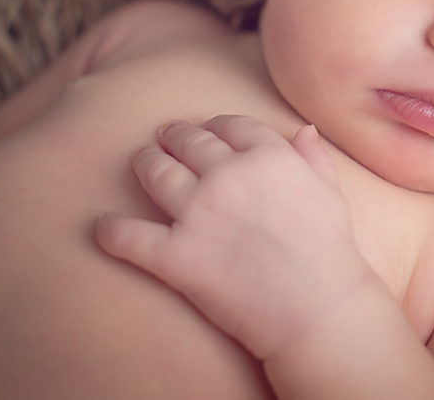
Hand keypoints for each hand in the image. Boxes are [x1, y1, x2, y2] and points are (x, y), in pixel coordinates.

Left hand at [96, 115, 374, 360]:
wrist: (317, 308)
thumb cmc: (329, 251)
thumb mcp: (329, 192)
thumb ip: (314, 158)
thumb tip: (304, 131)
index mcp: (268, 156)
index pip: (229, 125)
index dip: (214, 125)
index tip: (208, 130)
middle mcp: (229, 175)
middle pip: (189, 141)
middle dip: (174, 136)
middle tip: (165, 137)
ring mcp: (199, 213)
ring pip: (155, 172)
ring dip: (144, 162)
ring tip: (141, 161)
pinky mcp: (176, 255)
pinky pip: (129, 236)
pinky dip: (111, 231)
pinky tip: (103, 227)